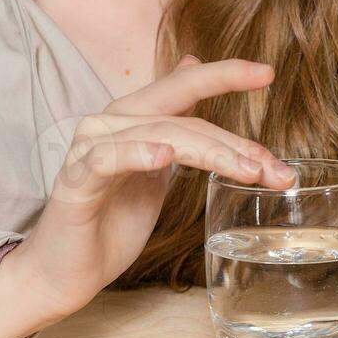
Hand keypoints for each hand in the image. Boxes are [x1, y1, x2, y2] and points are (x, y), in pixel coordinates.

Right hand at [9, 55, 295, 319]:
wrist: (63, 272)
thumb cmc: (111, 221)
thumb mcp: (156, 166)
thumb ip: (177, 123)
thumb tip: (194, 64)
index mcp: (133, 117)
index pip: (184, 86)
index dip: (226, 75)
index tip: (269, 72)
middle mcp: (111, 122)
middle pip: (181, 114)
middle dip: (233, 139)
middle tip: (274, 166)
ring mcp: (91, 148)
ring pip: (160, 135)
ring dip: (210, 152)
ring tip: (248, 171)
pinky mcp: (75, 181)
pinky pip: (106, 159)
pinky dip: (136, 154)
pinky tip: (164, 157)